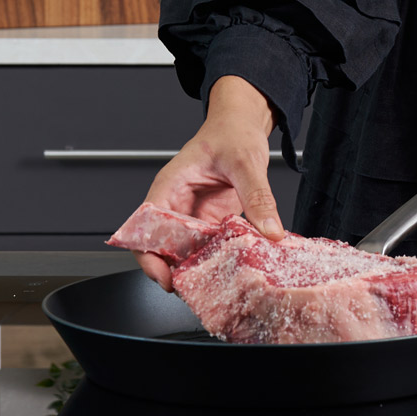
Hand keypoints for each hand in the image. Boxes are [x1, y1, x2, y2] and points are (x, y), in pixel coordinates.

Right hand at [133, 75, 284, 290]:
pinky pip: (209, 247)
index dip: (149, 256)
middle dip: (174, 271)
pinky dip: (218, 260)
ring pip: (186, 252)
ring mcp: (194, 216)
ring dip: (198, 269)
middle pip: (163, 247)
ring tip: (216, 286)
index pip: (146, 227)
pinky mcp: (211, 222)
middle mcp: (177, 205)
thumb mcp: (246, 161)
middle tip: (196, 291)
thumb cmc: (233, 132)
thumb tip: (271, 230)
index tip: (165, 278)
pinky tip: (233, 269)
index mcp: (170, 187)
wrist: (244, 124)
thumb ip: (258, 195)